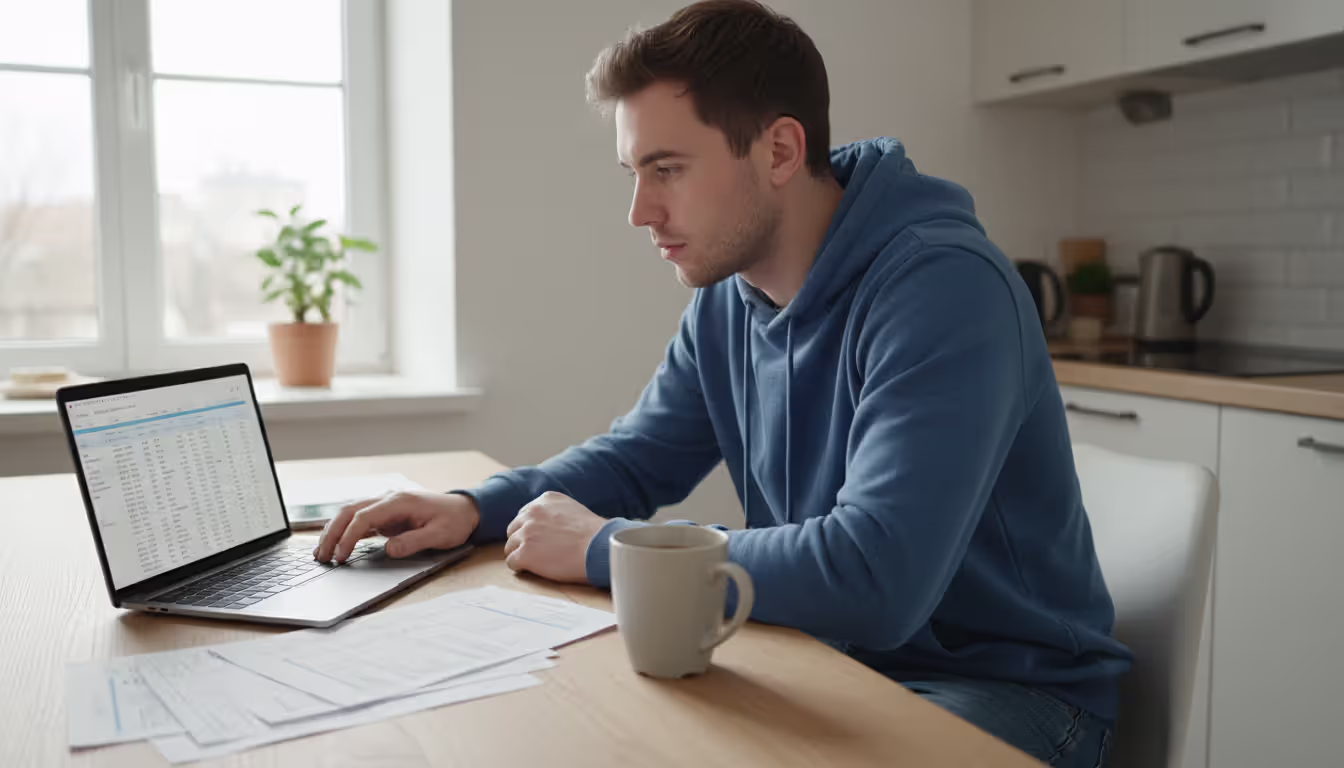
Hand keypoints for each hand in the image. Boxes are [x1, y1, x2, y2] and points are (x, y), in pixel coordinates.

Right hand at [313, 491, 480, 562]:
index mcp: (399, 501)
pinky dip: (344, 532)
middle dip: (332, 533)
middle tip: (321, 557)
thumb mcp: (440, 534)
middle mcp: (387, 499)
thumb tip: (389, 549)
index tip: (340, 556)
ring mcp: (384, 506)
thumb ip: (414, 541)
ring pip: (350, 514)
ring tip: (321, 553)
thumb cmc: (453, 521)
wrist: (464, 510)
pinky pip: (358, 520)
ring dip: (333, 531)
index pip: (364, 517)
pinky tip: (335, 546)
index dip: (348, 537)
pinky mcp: (385, 515)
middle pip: (349, 512)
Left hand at [503, 492, 605, 583]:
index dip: (531, 529)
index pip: (525, 514)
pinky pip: (511, 562)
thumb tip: (550, 526)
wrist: (599, 547)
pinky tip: (533, 570)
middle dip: (522, 540)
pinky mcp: (524, 553)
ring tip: (537, 563)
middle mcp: (532, 512)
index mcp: (545, 499)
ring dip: (521, 554)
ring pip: (510, 546)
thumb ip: (556, 513)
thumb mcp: (573, 510)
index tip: (539, 539)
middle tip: (536, 552)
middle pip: (514, 528)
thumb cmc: (594, 535)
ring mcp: (526, 533)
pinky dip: (520, 568)